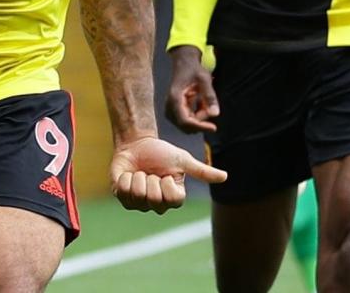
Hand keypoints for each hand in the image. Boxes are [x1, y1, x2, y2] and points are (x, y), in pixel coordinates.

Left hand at [109, 136, 227, 213]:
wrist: (138, 144)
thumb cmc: (162, 153)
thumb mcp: (183, 161)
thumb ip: (202, 171)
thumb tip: (226, 177)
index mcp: (173, 198)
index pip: (173, 200)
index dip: (167, 185)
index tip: (166, 174)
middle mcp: (156, 204)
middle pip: (154, 200)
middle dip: (152, 179)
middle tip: (152, 172)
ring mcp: (138, 204)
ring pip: (137, 196)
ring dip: (138, 177)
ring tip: (141, 172)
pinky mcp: (123, 197)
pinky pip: (123, 191)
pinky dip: (125, 177)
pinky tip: (129, 174)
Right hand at [165, 45, 219, 132]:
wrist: (184, 63)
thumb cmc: (193, 69)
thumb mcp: (204, 79)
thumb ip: (210, 96)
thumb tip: (215, 114)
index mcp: (175, 99)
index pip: (185, 121)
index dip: (200, 126)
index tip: (214, 128)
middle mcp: (170, 107)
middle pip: (187, 125)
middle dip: (201, 119)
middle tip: (209, 103)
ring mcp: (171, 110)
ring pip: (189, 124)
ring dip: (200, 115)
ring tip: (203, 98)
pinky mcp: (175, 111)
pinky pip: (189, 119)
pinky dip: (198, 113)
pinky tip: (200, 100)